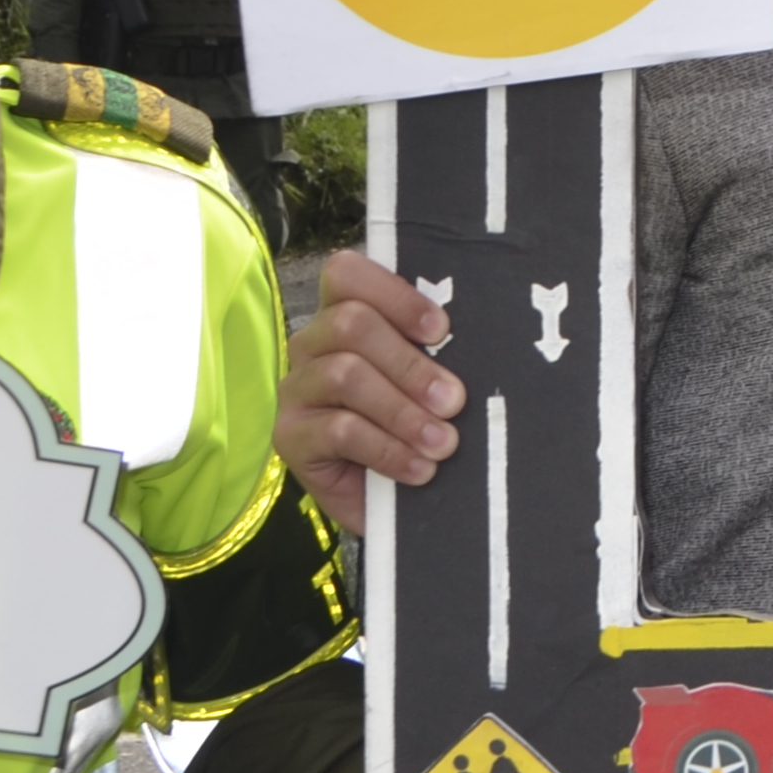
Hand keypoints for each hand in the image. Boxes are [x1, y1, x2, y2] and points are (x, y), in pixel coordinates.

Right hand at [281, 251, 460, 536]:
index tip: (442, 330)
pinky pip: (338, 430)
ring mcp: (296, 389)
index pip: (345, 274)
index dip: (394, 295)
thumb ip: (439, 354)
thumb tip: (482, 339)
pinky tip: (420, 469)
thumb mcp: (432, 384)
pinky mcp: (290, 436)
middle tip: (454, 400)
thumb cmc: (420, 425)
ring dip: (403, 411)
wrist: (394, 499)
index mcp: (344, 314)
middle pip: (350, 324)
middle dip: (411, 363)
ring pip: (344, 374)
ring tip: (444, 443)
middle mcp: (311, 344)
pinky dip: (388, 450)